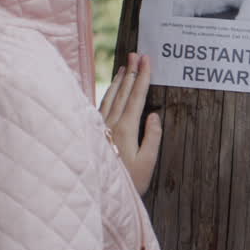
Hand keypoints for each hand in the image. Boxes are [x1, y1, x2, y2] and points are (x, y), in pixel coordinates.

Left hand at [99, 53, 162, 194]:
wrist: (98, 195)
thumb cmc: (128, 182)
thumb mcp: (147, 163)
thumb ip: (152, 137)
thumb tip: (154, 115)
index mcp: (126, 128)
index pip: (136, 96)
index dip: (142, 76)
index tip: (146, 59)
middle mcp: (111, 124)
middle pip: (122, 92)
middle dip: (131, 72)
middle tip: (136, 54)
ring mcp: (100, 127)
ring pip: (110, 97)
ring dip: (118, 80)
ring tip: (125, 66)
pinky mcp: (94, 133)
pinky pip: (101, 106)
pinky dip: (108, 93)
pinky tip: (110, 90)